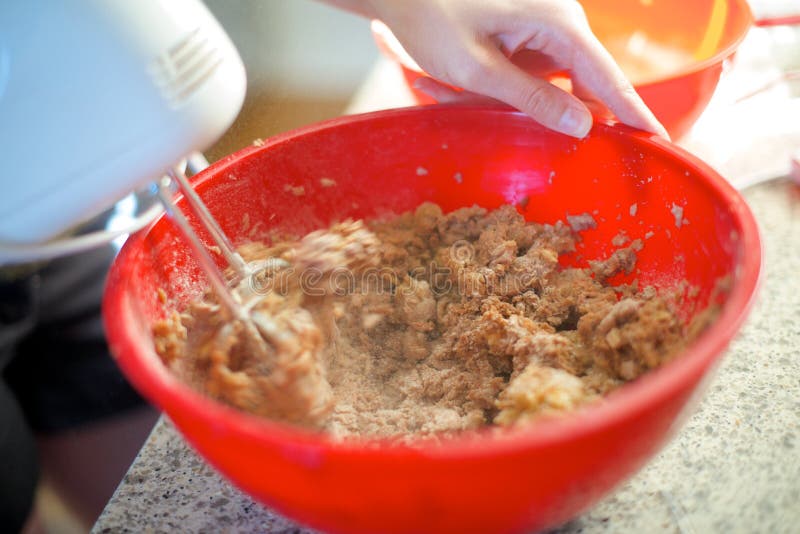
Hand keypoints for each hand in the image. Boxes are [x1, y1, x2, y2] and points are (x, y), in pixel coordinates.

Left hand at [324, 0, 667, 138]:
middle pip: (587, 83)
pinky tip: (461, 87)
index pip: (609, 76)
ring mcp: (545, 29)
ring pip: (559, 84)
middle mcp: (561, 23)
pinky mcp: (528, 36)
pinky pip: (537, 75)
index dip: (634, 112)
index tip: (660, 140)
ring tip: (470, 99)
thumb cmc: (432, 19)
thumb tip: (586, 126)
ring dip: (530, 107)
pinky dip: (514, 93)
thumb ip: (533, 99)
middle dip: (569, 116)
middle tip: (546, 134)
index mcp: (557, 24)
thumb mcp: (478, 69)